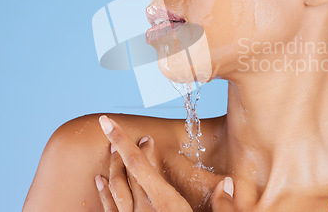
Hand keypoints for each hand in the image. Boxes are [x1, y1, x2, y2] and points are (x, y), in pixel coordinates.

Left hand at [94, 115, 234, 210]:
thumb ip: (224, 208)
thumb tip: (228, 183)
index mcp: (167, 206)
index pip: (141, 166)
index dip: (125, 143)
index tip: (110, 123)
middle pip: (126, 172)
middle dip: (120, 149)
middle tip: (115, 130)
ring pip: (115, 187)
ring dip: (111, 166)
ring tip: (109, 148)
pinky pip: (109, 208)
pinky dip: (103, 191)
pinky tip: (99, 180)